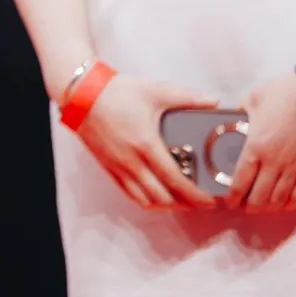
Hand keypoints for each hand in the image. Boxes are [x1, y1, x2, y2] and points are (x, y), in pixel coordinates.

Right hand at [72, 74, 220, 210]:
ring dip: (165, 205)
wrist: (82, 93)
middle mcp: (132, 162)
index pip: (176, 181)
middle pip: (162, 198)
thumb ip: (187, 98)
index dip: (195, 196)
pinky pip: (129, 194)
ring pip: (145, 201)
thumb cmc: (118, 91)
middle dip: (185, 204)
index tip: (209, 201)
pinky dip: (146, 200)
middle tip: (199, 201)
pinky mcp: (108, 167)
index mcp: (147, 145)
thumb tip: (213, 101)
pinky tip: (155, 194)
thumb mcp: (155, 91)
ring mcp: (118, 167)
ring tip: (180, 200)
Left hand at [222, 67, 295, 211]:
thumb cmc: (287, 91)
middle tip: (245, 207)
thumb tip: (232, 115)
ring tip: (263, 208)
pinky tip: (286, 204)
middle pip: (259, 197)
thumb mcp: (254, 97)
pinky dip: (292, 203)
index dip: (232, 197)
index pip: (240, 181)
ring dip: (269, 208)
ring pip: (280, 199)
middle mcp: (275, 162)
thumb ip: (240, 111)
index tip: (228, 201)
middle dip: (250, 206)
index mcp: (256, 146)